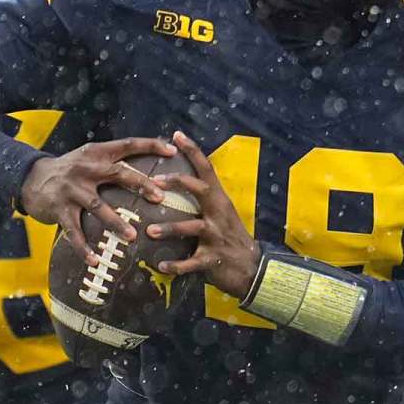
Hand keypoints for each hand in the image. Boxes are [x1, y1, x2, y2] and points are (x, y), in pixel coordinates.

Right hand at [20, 137, 175, 265]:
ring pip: (98, 206)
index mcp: (97, 153)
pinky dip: (84, 248)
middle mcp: (86, 168)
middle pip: (118, 173)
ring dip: (116, 222)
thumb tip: (152, 167)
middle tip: (160, 197)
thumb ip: (114, 160)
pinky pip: (74, 232)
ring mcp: (72, 189)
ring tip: (132, 237)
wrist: (30, 178)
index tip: (173, 150)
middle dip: (141, 185)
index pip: (128, 144)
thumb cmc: (71, 170)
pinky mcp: (59, 209)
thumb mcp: (90, 157)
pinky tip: (95, 261)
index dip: (151, 145)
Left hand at [147, 131, 261, 298]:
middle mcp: (219, 214)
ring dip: (170, 228)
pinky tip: (161, 267)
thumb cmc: (231, 238)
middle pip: (201, 190)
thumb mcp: (222, 215)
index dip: (193, 151)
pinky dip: (176, 265)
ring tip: (149, 232)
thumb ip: (204, 202)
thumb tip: (176, 185)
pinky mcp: (213, 259)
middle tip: (154, 180)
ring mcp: (217, 236)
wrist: (253, 269)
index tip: (176, 135)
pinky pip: (192, 262)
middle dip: (179, 182)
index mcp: (220, 200)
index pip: (207, 170)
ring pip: (192, 228)